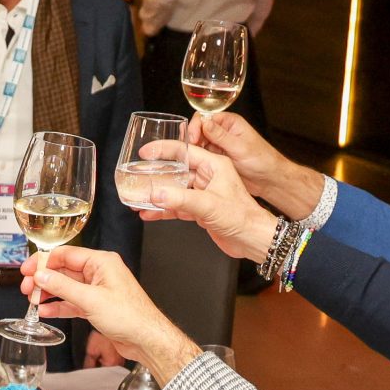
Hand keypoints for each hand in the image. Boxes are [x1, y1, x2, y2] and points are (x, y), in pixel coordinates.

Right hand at [22, 247, 197, 381]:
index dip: (43, 261)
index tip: (28, 269)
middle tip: (28, 288)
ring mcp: (98, 289)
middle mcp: (99, 272)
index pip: (66, 254)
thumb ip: (62, 286)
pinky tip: (46, 311)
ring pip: (66, 287)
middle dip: (44, 279)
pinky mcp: (96, 305)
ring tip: (33, 301)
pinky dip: (59, 306)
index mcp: (101, 262)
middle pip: (64, 270)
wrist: (146, 339)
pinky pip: (72, 302)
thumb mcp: (90, 299)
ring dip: (49, 293)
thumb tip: (41, 275)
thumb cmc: (130, 316)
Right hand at [144, 144, 280, 263]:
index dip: (163, 150)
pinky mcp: (201, 209)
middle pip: (176, 170)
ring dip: (157, 195)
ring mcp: (204, 193)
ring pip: (174, 190)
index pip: (184, 151)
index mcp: (214, 165)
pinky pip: (177, 206)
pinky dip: (163, 210)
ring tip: (138, 198)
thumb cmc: (243, 217)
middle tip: (136, 176)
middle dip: (155, 174)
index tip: (145, 152)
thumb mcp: (209, 205)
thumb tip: (156, 194)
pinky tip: (149, 213)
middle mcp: (208, 176)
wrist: (252, 240)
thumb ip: (180, 199)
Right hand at [188, 111, 323, 219]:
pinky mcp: (216, 157)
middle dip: (191, 139)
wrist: (269, 179)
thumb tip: (204, 122)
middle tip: (187, 151)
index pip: (205, 117)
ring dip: (191, 150)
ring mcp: (218, 145)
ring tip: (185, 159)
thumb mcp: (240, 147)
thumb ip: (221, 135)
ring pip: (197, 143)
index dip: (196, 127)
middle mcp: (222, 131)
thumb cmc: (262, 160)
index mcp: (229, 122)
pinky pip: (201, 155)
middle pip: (198, 130)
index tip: (192, 139)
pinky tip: (190, 165)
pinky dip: (195, 159)